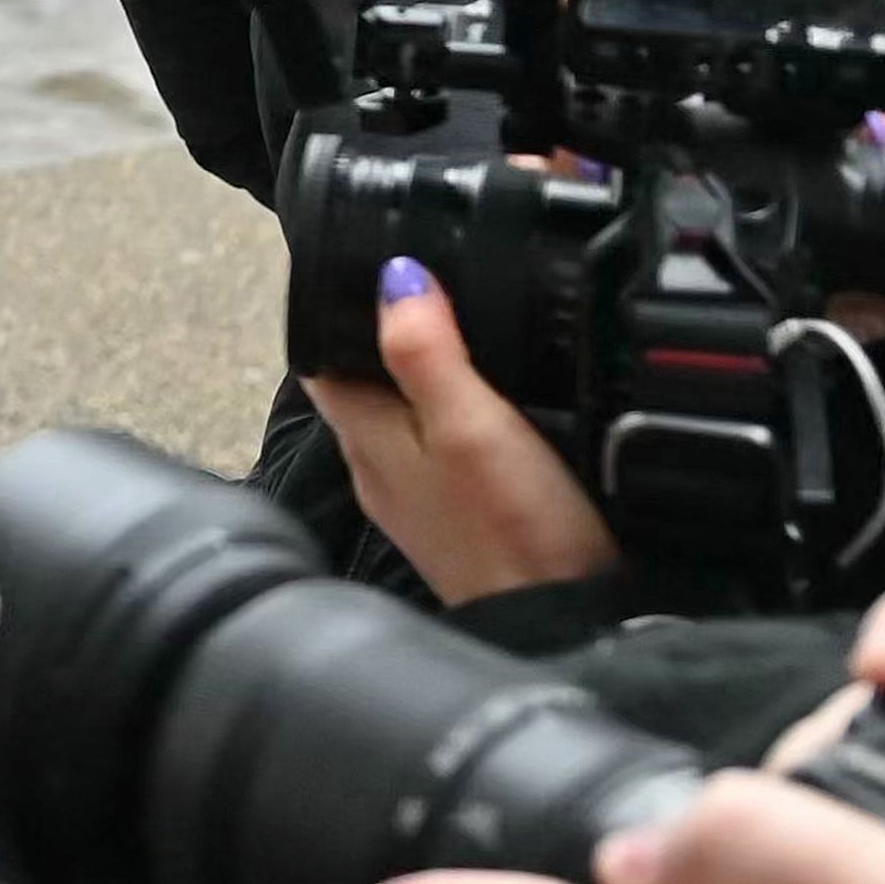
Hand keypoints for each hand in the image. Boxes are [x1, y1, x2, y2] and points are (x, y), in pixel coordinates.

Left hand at [301, 254, 619, 600]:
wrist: (563, 625)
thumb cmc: (515, 531)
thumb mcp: (471, 425)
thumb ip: (427, 353)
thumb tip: (394, 275)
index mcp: (364, 437)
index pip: (321, 354)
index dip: (336, 304)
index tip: (365, 258)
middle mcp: (376, 466)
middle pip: (361, 380)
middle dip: (384, 331)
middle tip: (428, 279)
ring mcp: (414, 496)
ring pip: (402, 413)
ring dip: (422, 373)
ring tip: (461, 327)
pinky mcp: (457, 516)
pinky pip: (439, 447)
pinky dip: (454, 415)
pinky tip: (489, 405)